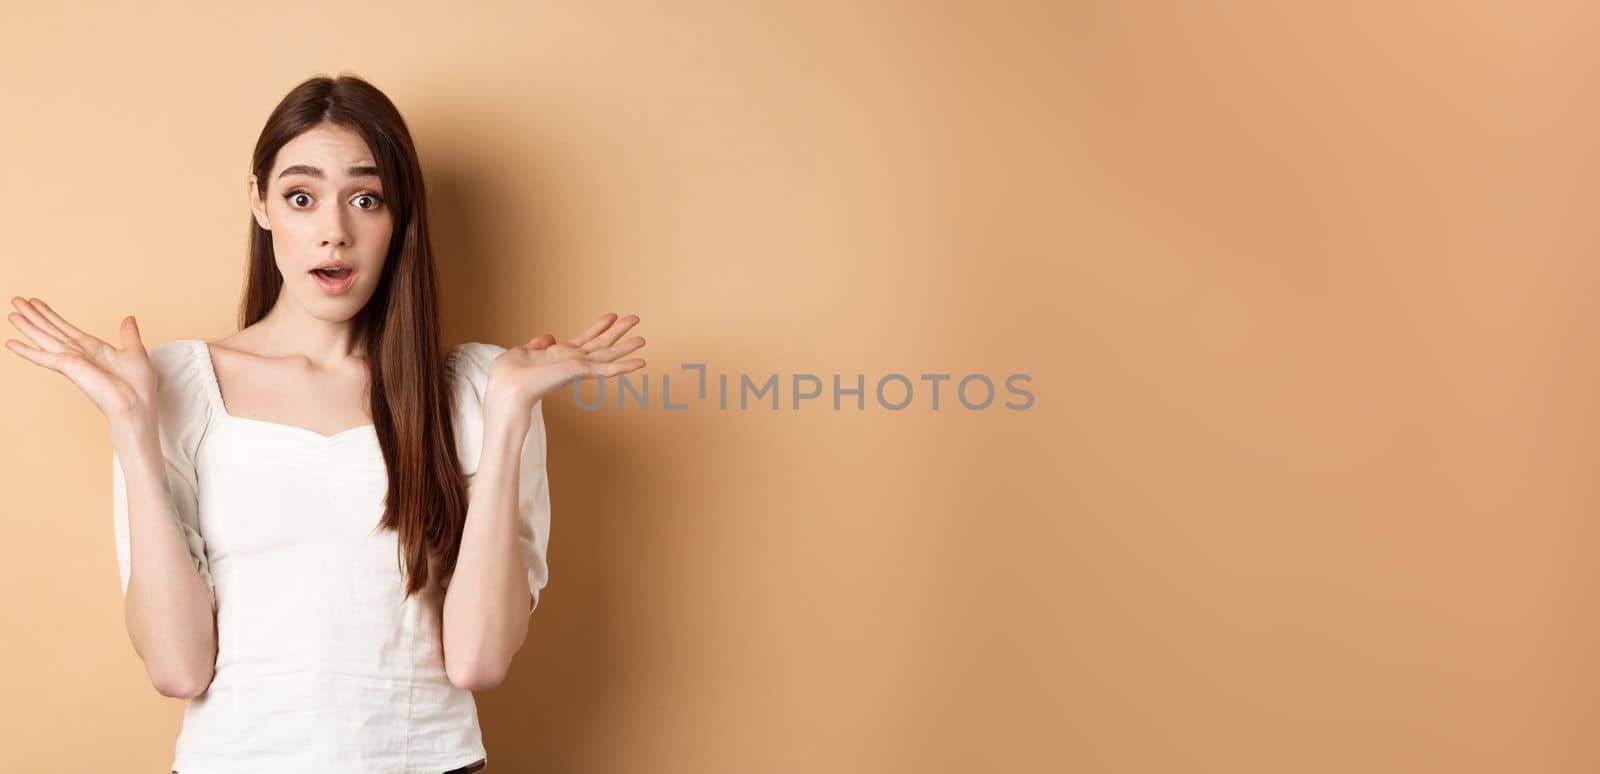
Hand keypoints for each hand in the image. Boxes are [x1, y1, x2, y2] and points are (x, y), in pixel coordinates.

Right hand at [5, 296, 159, 430]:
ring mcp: (71, 361)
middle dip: (33, 315)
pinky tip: (10, 343)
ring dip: (27, 326)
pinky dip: (26, 351)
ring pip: (44, 338)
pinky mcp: (69, 368)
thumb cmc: (138, 386)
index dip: (50, 315)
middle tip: (16, 300)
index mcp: (92, 349)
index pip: (65, 328)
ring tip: (11, 313)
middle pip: (50, 330)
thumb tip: (129, 319)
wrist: (136, 405)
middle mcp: (78, 353)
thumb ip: (128, 335)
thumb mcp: (135, 352)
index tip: (36, 302)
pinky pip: (43, 357)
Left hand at [486, 312, 647, 414]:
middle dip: (618, 331)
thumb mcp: (521, 352)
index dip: (598, 327)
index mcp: (558, 356)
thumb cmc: (507, 376)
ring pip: (607, 354)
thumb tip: (549, 337)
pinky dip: (624, 366)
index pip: (584, 340)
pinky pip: (606, 368)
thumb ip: (537, 345)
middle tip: (635, 318)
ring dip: (625, 346)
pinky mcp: (579, 372)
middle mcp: (571, 362)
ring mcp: (577, 368)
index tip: (612, 316)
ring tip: (643, 338)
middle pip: (600, 344)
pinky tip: (640, 362)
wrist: (506, 389)